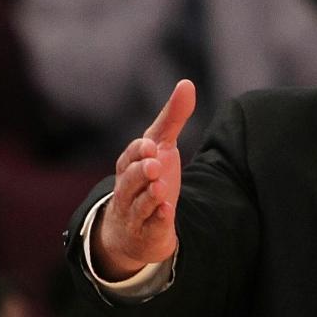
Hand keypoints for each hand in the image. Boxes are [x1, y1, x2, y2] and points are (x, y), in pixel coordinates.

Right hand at [92, 79, 195, 279]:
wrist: (137, 228)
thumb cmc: (150, 179)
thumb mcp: (161, 147)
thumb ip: (173, 118)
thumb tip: (187, 84)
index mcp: (130, 165)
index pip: (130, 155)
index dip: (138, 151)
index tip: (150, 146)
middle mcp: (128, 188)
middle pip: (130, 179)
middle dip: (140, 172)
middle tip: (154, 165)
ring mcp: (136, 212)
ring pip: (138, 204)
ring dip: (149, 196)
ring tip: (160, 188)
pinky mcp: (148, 232)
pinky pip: (150, 226)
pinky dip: (157, 219)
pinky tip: (167, 212)